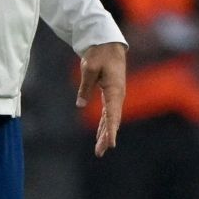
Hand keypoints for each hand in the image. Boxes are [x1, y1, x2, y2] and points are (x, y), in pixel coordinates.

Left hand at [77, 42, 127, 156]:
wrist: (108, 45)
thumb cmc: (100, 54)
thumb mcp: (89, 68)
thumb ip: (85, 87)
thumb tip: (80, 104)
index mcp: (115, 89)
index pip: (113, 113)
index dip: (111, 130)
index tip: (111, 143)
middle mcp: (118, 95)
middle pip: (113, 120)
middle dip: (107, 137)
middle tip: (100, 152)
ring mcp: (115, 96)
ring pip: (111, 119)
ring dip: (105, 134)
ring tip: (99, 150)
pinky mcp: (111, 95)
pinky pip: (108, 113)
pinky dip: (104, 125)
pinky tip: (100, 136)